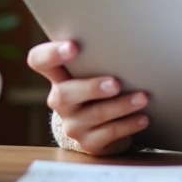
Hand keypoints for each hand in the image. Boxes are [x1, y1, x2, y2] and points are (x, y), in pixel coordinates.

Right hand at [27, 40, 148, 155]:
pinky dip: (128, 124)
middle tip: (115, 83)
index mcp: (58, 76)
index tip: (73, 46)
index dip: (51, 54)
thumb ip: (99, 57)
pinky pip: (108, 133)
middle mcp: (60, 100)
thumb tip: (130, 39)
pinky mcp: (88, 143)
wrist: (101, 126)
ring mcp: (72, 124)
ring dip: (121, 105)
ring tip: (142, 98)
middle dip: (91, 88)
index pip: (39, 61)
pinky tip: (143, 118)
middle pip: (64, 94)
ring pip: (94, 114)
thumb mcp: (94, 71)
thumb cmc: (99, 87)